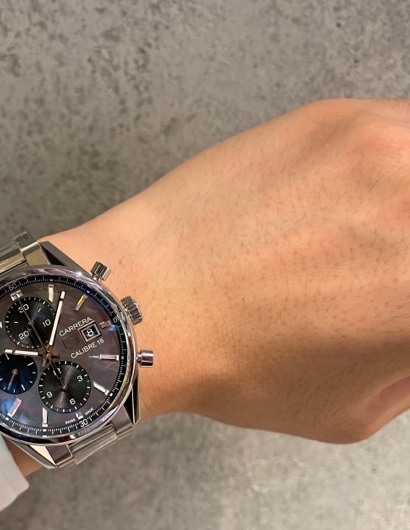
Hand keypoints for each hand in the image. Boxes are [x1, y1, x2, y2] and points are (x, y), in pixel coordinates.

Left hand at [47, 99, 409, 443]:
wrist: (147, 301)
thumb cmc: (233, 365)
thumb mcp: (349, 409)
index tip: (400, 296)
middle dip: (408, 253)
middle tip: (386, 269)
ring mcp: (381, 150)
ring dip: (405, 200)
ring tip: (374, 229)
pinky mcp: (333, 120)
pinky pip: (399, 128)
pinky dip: (395, 161)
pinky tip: (357, 192)